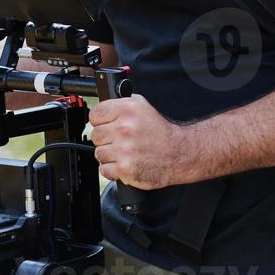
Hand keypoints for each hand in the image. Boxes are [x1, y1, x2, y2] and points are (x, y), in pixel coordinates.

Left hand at [88, 94, 202, 189]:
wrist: (179, 154)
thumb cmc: (160, 132)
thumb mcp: (142, 106)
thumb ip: (120, 104)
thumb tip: (102, 110)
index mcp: (127, 110)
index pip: (95, 114)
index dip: (101, 121)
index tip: (108, 126)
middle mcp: (125, 128)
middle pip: (95, 135)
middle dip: (106, 139)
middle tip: (121, 141)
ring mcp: (124, 149)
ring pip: (99, 153)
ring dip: (110, 155)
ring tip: (125, 153)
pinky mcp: (125, 168)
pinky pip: (104, 169)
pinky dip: (113, 169)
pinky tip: (126, 163)